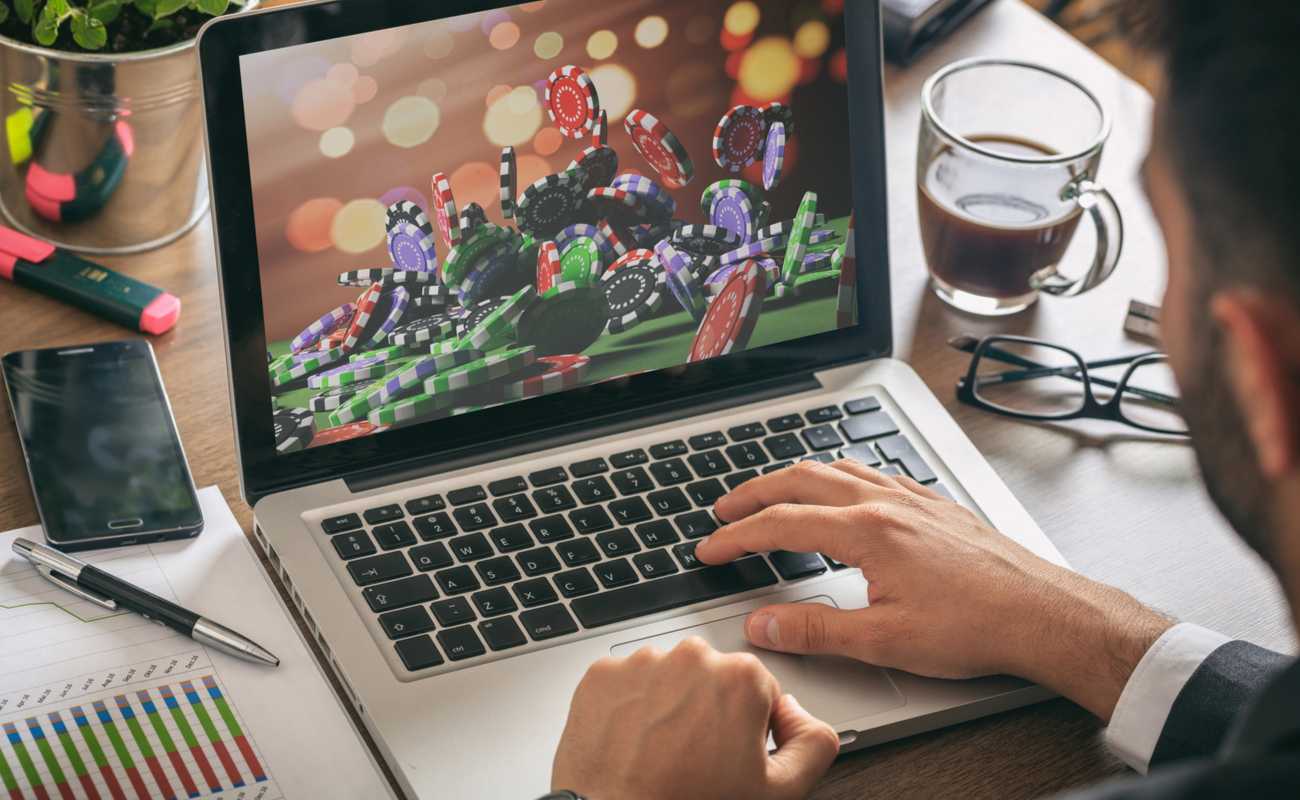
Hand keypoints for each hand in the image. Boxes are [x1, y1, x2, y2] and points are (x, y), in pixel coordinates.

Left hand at [552, 637, 839, 799]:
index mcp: (741, 677)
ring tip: (660, 752)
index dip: (748, 727)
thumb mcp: (779, 791)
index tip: (730, 753)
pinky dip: (629, 706)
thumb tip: (799, 713)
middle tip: (696, 758)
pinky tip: (633, 742)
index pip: (758, 691)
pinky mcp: (602, 675)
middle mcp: (692, 657)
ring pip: (667, 678)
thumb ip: (814, 743)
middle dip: (708, 710)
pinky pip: (625, 683)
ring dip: (667, 705)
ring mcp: (643, 663)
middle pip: (711, 678)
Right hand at [696, 460, 1172, 719]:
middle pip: (800, 480)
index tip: (710, 549)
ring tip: (771, 492)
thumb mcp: (883, 640)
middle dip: (753, 493)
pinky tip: (843, 488)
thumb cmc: (976, 626)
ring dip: (793, 477)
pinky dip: (838, 474)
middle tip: (724, 509)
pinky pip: (872, 471)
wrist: (1043, 613)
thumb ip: (814, 630)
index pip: (780, 525)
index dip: (736, 537)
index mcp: (866, 531)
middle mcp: (886, 503)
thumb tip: (762, 625)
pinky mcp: (933, 504)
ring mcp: (912, 497)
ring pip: (837, 468)